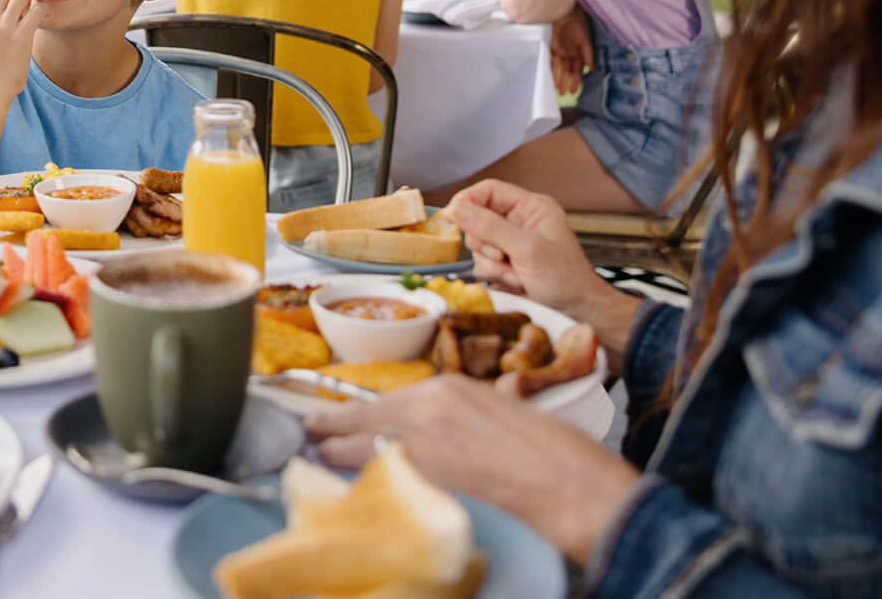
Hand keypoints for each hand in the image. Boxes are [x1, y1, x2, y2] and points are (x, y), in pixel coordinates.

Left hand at [304, 376, 639, 562]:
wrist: (571, 487)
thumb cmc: (551, 451)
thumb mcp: (500, 409)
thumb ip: (459, 413)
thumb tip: (440, 428)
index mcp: (443, 388)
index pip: (382, 399)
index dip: (355, 413)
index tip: (338, 417)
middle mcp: (421, 412)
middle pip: (354, 419)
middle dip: (327, 430)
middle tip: (310, 435)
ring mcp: (416, 449)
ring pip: (353, 451)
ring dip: (335, 457)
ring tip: (319, 461)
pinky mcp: (418, 485)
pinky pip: (374, 483)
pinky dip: (361, 486)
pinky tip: (354, 492)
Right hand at [445, 180, 623, 323]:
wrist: (577, 312)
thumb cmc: (566, 278)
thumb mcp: (527, 248)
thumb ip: (490, 226)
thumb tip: (455, 209)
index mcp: (531, 207)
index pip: (489, 190)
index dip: (468, 200)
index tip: (451, 216)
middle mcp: (519, 222)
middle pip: (477, 219)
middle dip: (485, 243)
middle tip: (503, 257)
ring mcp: (510, 244)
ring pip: (477, 245)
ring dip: (492, 264)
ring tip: (516, 274)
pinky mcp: (505, 264)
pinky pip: (482, 264)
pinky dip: (495, 276)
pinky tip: (516, 283)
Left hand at [548, 9, 592, 94]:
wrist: (565, 12)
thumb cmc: (579, 24)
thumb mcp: (585, 40)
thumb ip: (588, 55)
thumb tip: (593, 69)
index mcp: (580, 52)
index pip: (579, 70)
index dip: (577, 80)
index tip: (575, 90)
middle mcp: (571, 53)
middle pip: (569, 71)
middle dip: (567, 82)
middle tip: (565, 94)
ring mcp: (561, 51)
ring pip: (560, 69)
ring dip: (559, 79)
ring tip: (559, 91)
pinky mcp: (552, 47)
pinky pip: (551, 61)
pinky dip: (552, 70)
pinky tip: (551, 79)